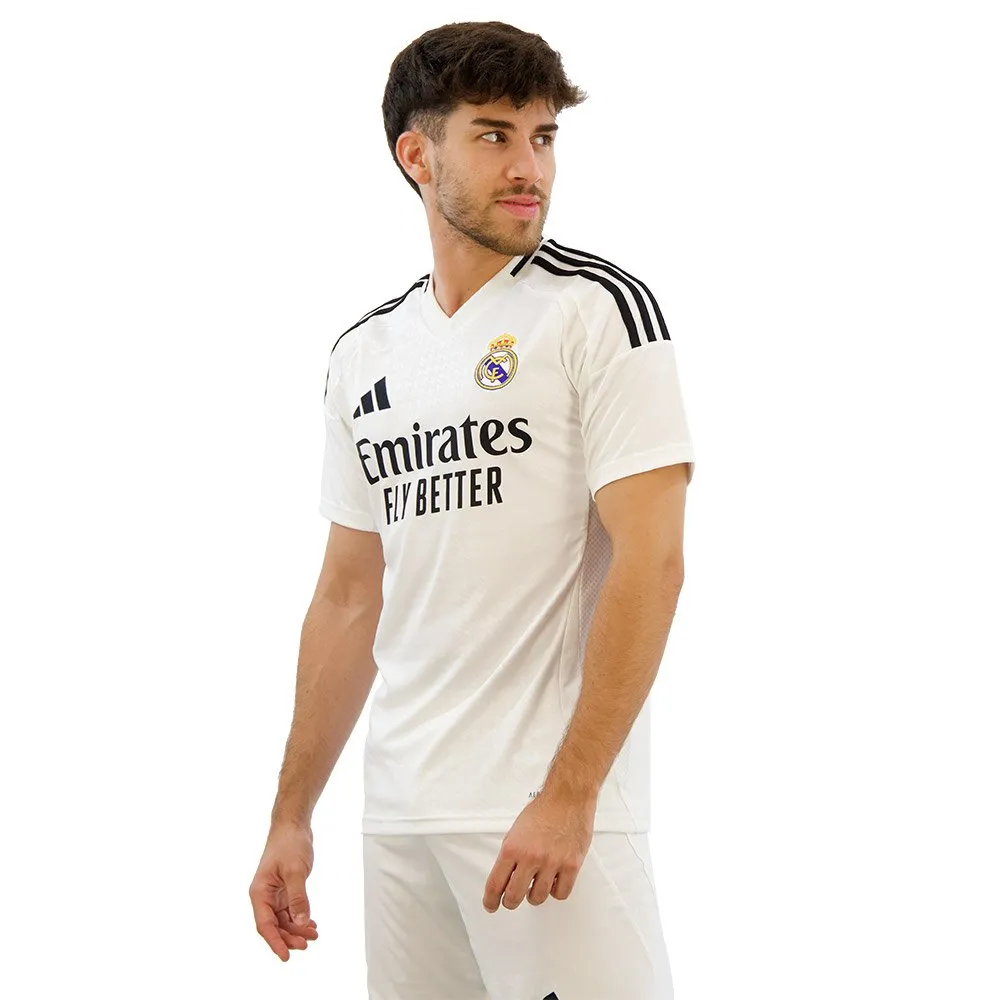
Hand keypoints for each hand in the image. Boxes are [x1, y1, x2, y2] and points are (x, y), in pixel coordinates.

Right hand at [248, 823, 319, 960]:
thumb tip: (301, 922)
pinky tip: (310, 924)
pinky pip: (290, 910)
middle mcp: (264, 895)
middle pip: (275, 926)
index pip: (265, 925)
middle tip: (307, 944)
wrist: (293, 825)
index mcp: (260, 892)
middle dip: (290, 937)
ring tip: (313, 935)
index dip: (275, 942)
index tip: (286, 957)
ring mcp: (274, 893)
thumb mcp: (295, 871)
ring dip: (297, 929)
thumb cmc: (289, 843)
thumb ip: (298, 898)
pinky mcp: (284, 889)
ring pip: (283, 920)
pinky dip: (300, 918)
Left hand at [482, 789, 597, 911]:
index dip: (491, 900)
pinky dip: (556, 891)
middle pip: (514, 897)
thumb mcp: (517, 830)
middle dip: (510, 901)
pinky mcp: (571, 865)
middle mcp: (530, 857)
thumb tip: (505, 875)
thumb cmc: (544, 809)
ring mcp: (551, 863)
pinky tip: (554, 881)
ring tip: (536, 885)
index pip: (495, 884)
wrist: (568, 797)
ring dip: (534, 895)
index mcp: (512, 848)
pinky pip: (560, 893)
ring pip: (537, 898)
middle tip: (511, 899)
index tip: (491, 905)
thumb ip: (511, 854)